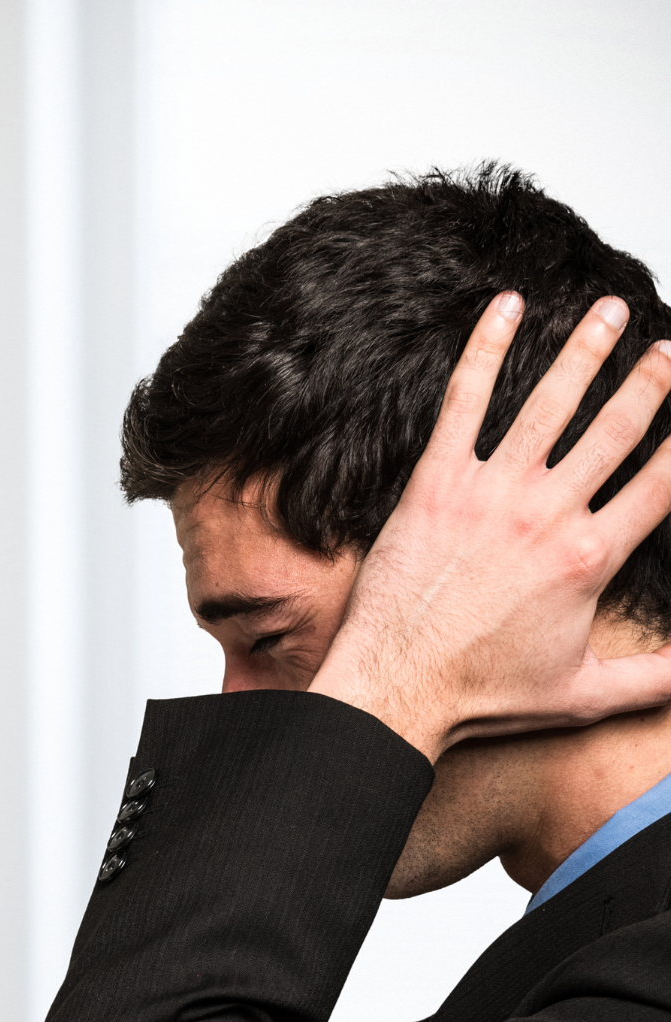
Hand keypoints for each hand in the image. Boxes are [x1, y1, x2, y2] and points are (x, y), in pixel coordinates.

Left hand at [309, 291, 670, 761]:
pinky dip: (484, 351)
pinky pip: (463, 403)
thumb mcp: (584, 693)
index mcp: (591, 558)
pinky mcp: (435, 484)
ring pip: (548, 405)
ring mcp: (489, 494)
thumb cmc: (482, 693)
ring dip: (583, 352)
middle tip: (667, 346)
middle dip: (652, 381)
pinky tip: (504, 308)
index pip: (663, 481)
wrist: (397, 685)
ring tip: (606, 311)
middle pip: (616, 430)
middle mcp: (547, 515)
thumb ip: (656, 677)